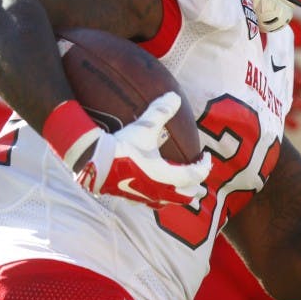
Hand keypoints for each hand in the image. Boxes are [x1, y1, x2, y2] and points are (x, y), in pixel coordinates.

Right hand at [71, 93, 211, 207]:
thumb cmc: (123, 147)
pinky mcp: (133, 199)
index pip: (196, 175)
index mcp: (167, 176)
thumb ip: (160, 111)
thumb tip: (174, 96)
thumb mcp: (144, 128)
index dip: (205, 165)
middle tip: (198, 172)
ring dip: (179, 193)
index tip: (206, 156)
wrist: (95, 163)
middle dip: (196, 185)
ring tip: (180, 182)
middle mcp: (159, 191)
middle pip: (188, 195)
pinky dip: (161, 196)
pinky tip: (155, 187)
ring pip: (171, 202)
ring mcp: (146, 198)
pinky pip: (153, 202)